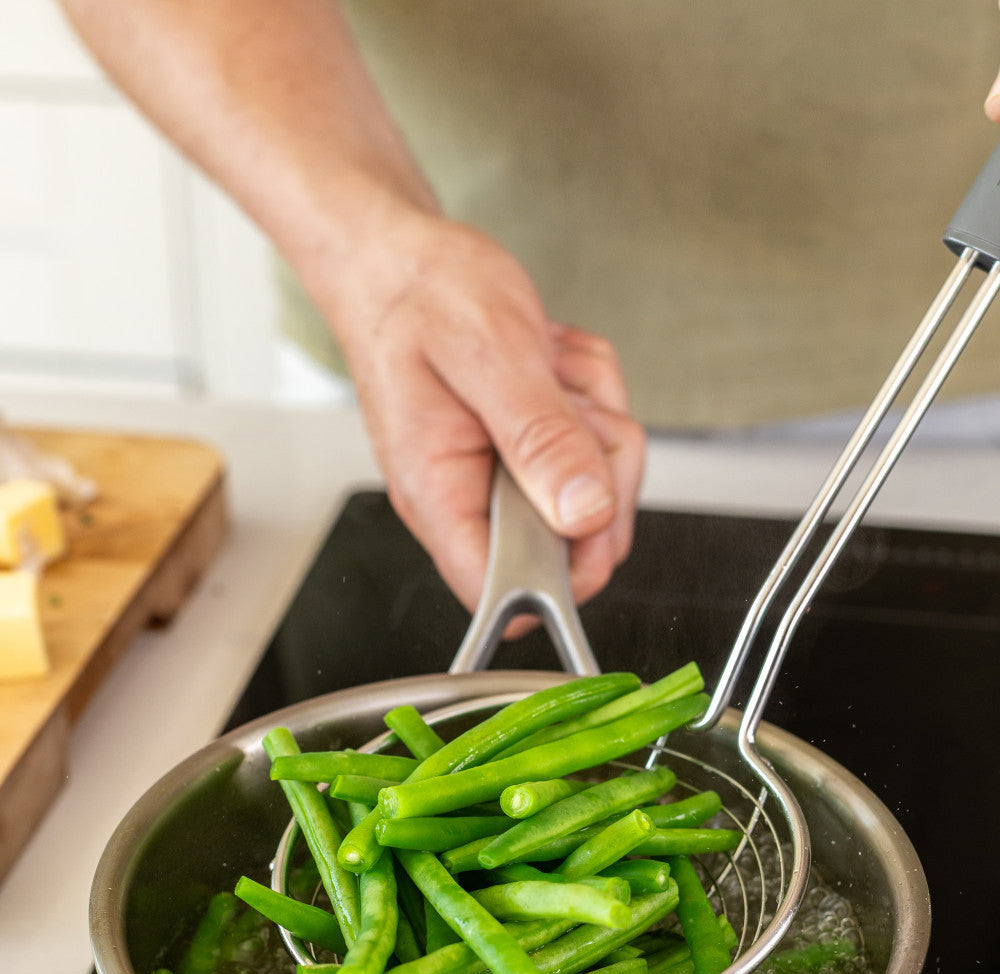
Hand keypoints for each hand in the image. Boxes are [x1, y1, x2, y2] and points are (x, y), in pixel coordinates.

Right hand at [324, 209, 644, 626]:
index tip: (588, 509)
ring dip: (593, 417)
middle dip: (598, 467)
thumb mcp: (490, 354)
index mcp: (440, 494)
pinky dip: (588, 396)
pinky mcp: (528, 456)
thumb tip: (583, 512)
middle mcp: (469, 500)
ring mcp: (501, 480)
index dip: (561, 573)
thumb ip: (539, 437)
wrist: (397, 258)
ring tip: (545, 368)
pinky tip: (548, 364)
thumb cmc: (419, 296)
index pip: (502, 593)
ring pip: (598, 488)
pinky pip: (597, 445)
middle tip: (562, 401)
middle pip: (575, 543)